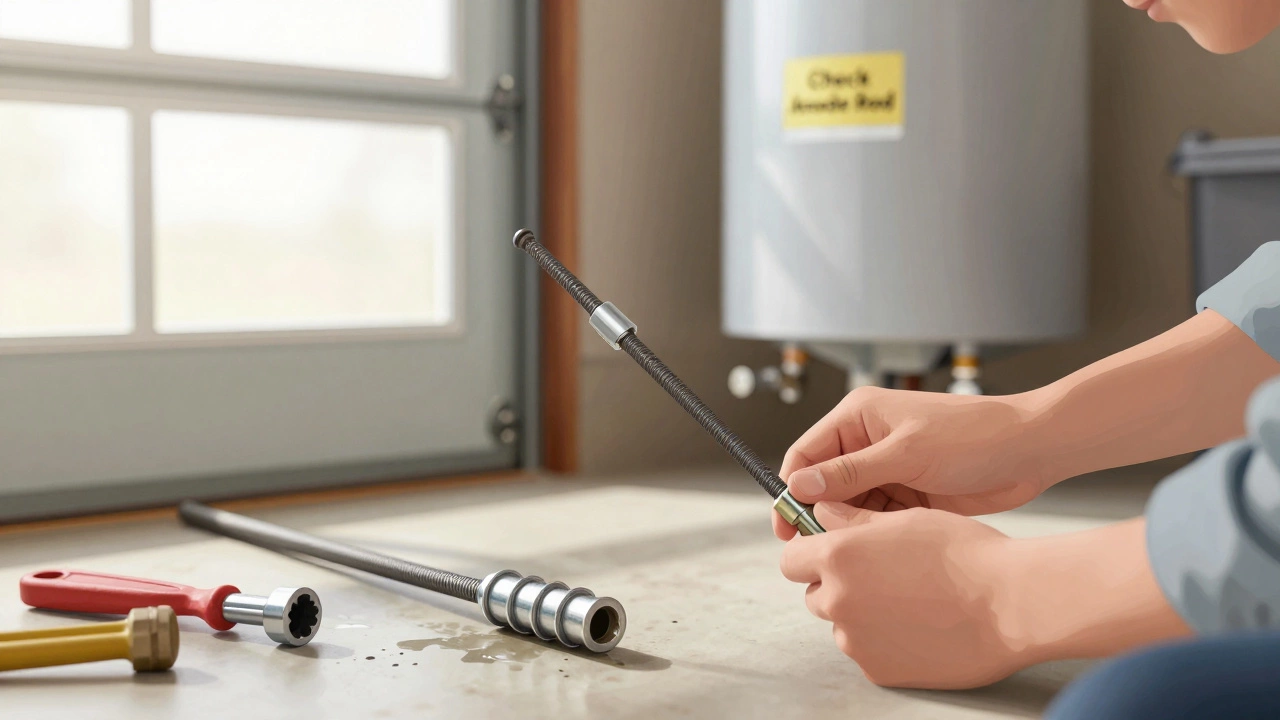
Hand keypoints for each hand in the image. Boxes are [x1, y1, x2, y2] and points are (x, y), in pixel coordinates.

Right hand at [774, 387, 1047, 539]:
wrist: (1031, 450)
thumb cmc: (974, 436)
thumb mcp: (906, 454)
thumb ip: (851, 471)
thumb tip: (800, 485)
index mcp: (859, 417)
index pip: (807, 454)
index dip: (792, 489)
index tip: (786, 525)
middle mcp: (868, 440)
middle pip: (825, 483)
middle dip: (821, 513)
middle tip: (820, 548)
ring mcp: (889, 467)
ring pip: (851, 504)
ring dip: (850, 525)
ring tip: (857, 549)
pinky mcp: (909, 490)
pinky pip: (878, 515)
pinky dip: (876, 531)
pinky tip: (882, 545)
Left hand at [779, 502, 1023, 688]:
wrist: (1011, 605)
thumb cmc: (965, 555)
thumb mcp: (905, 519)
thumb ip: (853, 518)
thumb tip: (822, 511)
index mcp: (838, 556)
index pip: (791, 559)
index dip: (809, 554)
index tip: (828, 552)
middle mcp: (838, 599)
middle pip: (815, 593)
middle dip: (837, 584)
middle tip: (882, 575)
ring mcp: (856, 640)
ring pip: (842, 624)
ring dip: (861, 614)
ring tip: (909, 600)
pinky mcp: (878, 670)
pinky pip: (867, 651)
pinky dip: (883, 641)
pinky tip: (919, 625)